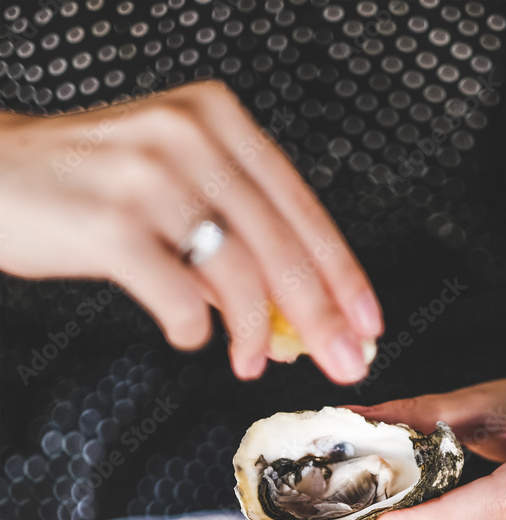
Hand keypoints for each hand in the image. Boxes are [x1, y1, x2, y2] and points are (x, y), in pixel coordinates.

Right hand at [0, 82, 381, 381]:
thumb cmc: (87, 187)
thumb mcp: (173, 189)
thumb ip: (233, 241)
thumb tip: (293, 321)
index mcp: (217, 120)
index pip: (301, 205)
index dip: (343, 271)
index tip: (368, 319)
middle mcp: (189, 136)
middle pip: (282, 243)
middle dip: (321, 315)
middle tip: (345, 360)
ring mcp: (150, 175)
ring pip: (238, 272)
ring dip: (254, 333)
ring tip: (250, 363)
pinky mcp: (111, 222)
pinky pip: (178, 295)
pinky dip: (191, 327)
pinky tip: (188, 333)